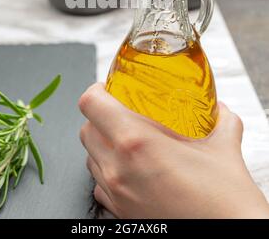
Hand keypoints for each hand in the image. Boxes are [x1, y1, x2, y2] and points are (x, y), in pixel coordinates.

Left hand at [79, 83, 268, 218]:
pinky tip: (132, 170)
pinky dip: (108, 171)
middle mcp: (117, 169)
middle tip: (122, 112)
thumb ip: (221, 120)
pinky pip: (99, 184)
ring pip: (89, 156)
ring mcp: (115, 194)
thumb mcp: (224, 148)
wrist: (228, 238)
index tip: (109, 88)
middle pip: (86, 129)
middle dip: (100, 116)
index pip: (91, 103)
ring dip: (103, 143)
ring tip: (130, 141)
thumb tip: (220, 109)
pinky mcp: (119, 213)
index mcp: (135, 142)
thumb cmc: (222, 203)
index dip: (97, 90)